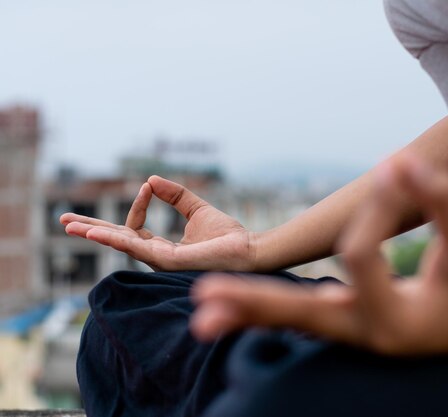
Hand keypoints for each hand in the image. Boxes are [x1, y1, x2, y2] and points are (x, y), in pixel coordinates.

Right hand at [60, 176, 255, 271]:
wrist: (249, 249)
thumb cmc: (228, 235)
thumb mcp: (196, 209)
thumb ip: (175, 195)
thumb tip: (150, 180)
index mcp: (161, 246)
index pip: (135, 227)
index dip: (137, 205)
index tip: (148, 188)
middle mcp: (157, 256)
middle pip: (117, 241)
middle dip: (91, 230)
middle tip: (64, 221)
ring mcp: (161, 260)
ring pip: (122, 245)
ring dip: (95, 234)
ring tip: (70, 225)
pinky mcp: (169, 261)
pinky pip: (137, 249)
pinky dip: (116, 239)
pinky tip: (96, 232)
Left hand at [190, 156, 447, 354]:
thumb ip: (442, 203)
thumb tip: (400, 162)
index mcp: (397, 318)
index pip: (362, 255)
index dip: (373, 207)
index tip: (395, 171)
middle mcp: (364, 333)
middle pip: (302, 316)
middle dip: (257, 303)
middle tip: (204, 298)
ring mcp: (349, 334)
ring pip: (292, 325)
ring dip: (248, 314)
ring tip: (200, 314)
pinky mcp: (342, 326)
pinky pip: (298, 321)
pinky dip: (266, 312)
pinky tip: (233, 308)